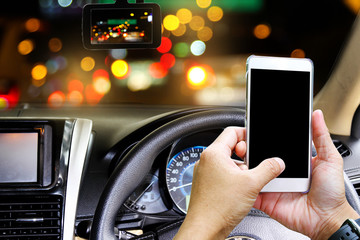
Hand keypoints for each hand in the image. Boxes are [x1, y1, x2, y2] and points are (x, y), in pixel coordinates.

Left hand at [174, 127, 284, 239]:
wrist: (205, 228)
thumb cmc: (218, 208)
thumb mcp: (251, 184)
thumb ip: (268, 169)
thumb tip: (276, 162)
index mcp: (213, 153)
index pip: (232, 132)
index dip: (247, 134)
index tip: (256, 141)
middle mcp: (206, 161)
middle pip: (230, 147)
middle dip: (245, 156)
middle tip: (254, 166)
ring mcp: (204, 173)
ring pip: (227, 162)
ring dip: (240, 169)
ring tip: (248, 181)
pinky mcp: (206, 184)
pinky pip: (222, 174)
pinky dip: (233, 178)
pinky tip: (240, 190)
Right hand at [254, 110, 359, 239]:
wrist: (327, 219)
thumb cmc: (331, 192)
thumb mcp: (330, 159)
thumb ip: (321, 136)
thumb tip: (316, 115)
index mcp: (291, 161)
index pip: (273, 146)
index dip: (262, 138)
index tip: (254, 130)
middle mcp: (279, 172)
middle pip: (259, 158)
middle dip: (248, 149)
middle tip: (244, 144)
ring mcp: (270, 185)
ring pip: (251, 172)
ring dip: (244, 165)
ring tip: (240, 157)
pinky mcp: (264, 199)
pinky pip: (250, 190)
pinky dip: (243, 184)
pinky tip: (241, 176)